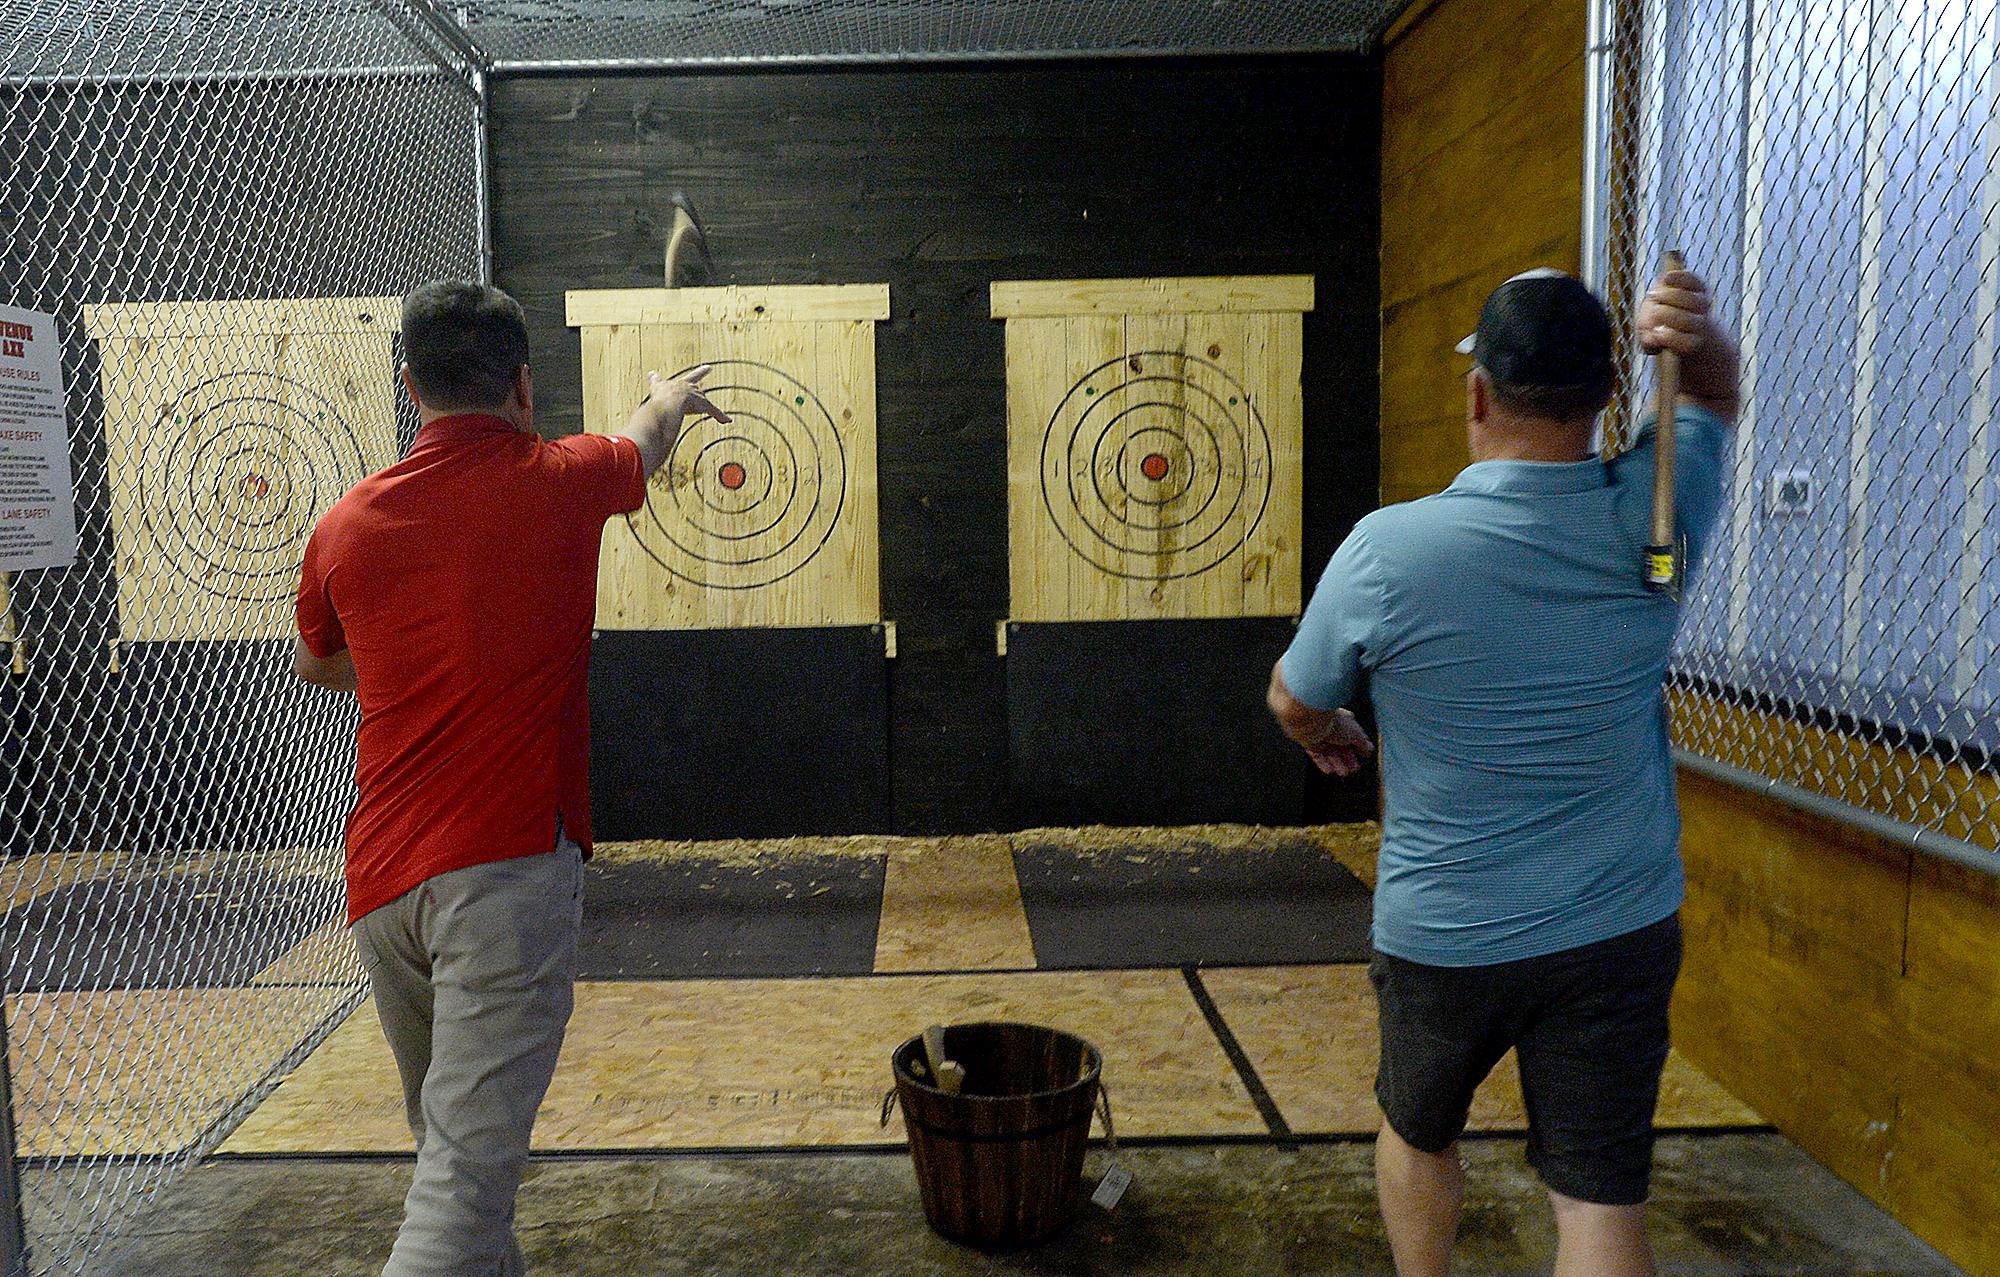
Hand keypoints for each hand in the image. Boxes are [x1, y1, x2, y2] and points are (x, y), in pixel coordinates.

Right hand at [631, 365, 729, 432]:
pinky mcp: (701, 402)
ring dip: (710, 404)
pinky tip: (726, 420)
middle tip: (707, 368)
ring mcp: (690, 393)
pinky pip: (712, 410)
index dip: (655, 380)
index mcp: (660, 389)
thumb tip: (610, 444)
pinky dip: (719, 415)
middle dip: (698, 375)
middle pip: (689, 380)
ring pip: (703, 398)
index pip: (658, 382)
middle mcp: (676, 386)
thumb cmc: (649, 414)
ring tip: (718, 404)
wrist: (664, 407)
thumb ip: (630, 430)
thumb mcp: (638, 420)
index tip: (654, 374)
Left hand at [1304, 708, 1373, 776]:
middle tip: (1354, 769)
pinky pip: (1317, 756)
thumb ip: (1362, 742)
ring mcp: (1321, 736)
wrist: (1312, 721)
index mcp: (1345, 721)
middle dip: (1348, 759)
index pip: (1354, 735)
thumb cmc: (1334, 722)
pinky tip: (1329, 770)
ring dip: (1337, 763)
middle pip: (1342, 746)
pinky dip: (1323, 763)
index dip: (1360, 746)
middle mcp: (1332, 728)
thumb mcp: (1355, 734)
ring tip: (1343, 773)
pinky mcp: (1309, 743)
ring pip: (1330, 753)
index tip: (1364, 756)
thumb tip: (1370, 749)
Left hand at [1635, 266, 1741, 421]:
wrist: (1702, 372)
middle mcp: (1703, 316)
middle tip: (1652, 298)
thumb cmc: (1676, 343)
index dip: (1682, 278)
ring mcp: (1702, 333)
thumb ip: (1649, 320)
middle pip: (1690, 299)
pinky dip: (1669, 338)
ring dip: (1667, 317)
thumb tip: (1650, 332)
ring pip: (1688, 319)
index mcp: (1698, 303)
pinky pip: (1685, 342)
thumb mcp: (1661, 325)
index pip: (1696, 284)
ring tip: (1653, 322)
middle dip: (1668, 297)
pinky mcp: (1696, 352)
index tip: (1666, 277)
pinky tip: (1657, 338)